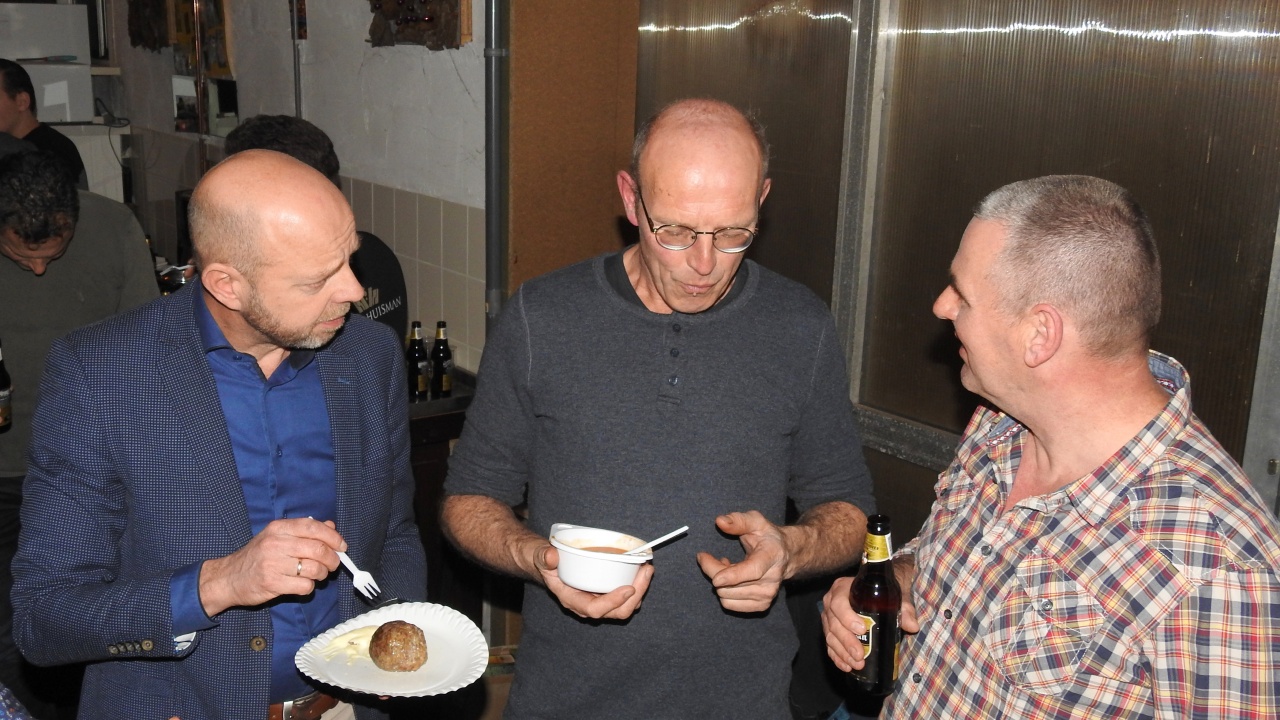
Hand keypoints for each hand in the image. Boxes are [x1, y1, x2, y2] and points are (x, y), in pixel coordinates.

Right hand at [199, 518, 345, 615]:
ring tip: (317, 575)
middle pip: (318, 549)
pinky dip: (309, 587)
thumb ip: (303, 531)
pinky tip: (302, 584)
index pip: (313, 527)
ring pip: (314, 569)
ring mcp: (273, 564)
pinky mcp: (272, 584)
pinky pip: (304, 586)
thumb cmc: (257, 556)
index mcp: (278, 528)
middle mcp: (276, 543)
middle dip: (332, 559)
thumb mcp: (277, 537)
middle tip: (333, 565)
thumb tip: (331, 526)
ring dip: (322, 574)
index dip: (333, 536)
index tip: (342, 546)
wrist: (228, 578)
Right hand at [532, 544, 653, 619]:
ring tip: (647, 569)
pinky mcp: (606, 594)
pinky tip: (641, 570)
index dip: (613, 601)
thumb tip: (551, 557)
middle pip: (616, 612)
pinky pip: (625, 598)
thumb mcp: (541, 557)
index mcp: (572, 600)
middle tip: (646, 571)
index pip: (595, 609)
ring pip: (624, 607)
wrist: (550, 566)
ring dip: (640, 591)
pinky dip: (637, 586)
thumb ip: (544, 557)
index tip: (629, 588)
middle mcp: (587, 605)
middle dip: (635, 595)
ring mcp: (599, 601)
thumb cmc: (547, 563)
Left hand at [696, 511, 789, 612]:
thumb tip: (720, 521)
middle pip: (732, 586)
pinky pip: (730, 604)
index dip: (733, 576)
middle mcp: (772, 579)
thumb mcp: (756, 521)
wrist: (786, 555)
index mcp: (772, 556)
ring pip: (727, 596)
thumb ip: (738, 520)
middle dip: (712, 570)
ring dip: (718, 581)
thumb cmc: (768, 537)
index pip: (752, 571)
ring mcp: (767, 595)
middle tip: (706, 556)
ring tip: (725, 565)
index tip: (715, 578)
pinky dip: (724, 591)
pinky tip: (730, 578)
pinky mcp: (762, 605)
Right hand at [821, 557, 918, 671]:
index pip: (839, 603)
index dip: (847, 618)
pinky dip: (837, 657)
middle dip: (847, 642)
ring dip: (842, 652)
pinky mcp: (830, 630)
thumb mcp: (896, 595)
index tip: (862, 629)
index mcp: (843, 589)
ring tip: (857, 664)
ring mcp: (829, 618)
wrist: (878, 591)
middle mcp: (831, 602)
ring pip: (830, 636)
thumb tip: (912, 626)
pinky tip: (847, 666)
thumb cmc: (884, 591)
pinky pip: (829, 645)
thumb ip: (904, 608)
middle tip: (860, 655)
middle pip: (834, 624)